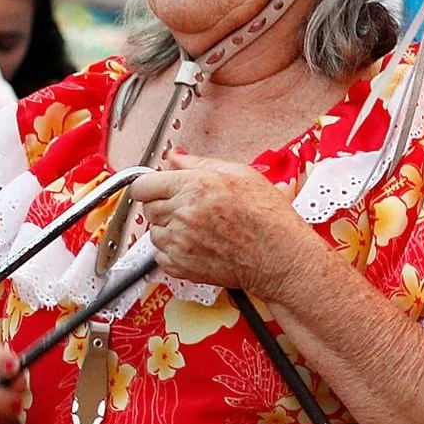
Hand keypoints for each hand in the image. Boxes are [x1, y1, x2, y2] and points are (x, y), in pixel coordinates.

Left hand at [127, 150, 313, 297]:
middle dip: (164, 206)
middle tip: (189, 209)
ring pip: (153, 232)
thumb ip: (200, 163)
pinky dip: (173, 251)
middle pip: (148, 208)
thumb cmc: (268, 218)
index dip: (150, 186)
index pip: (143, 185)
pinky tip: (196, 245)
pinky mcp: (180, 265)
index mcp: (194, 186)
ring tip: (197, 229)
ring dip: (169, 229)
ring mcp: (180, 241)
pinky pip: (159, 255)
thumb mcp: (241, 175)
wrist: (279, 256)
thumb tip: (175, 158)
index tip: (156, 189)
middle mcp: (183, 213)